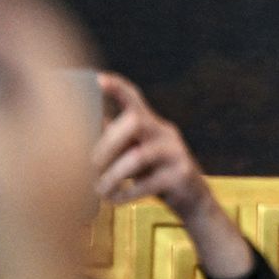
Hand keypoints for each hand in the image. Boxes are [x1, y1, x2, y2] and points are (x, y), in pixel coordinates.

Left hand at [93, 72, 210, 219]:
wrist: (193, 199)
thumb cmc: (156, 175)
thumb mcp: (136, 154)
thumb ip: (117, 142)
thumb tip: (86, 127)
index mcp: (152, 125)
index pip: (136, 100)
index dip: (118, 88)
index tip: (99, 79)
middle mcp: (166, 133)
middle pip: (135, 122)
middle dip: (107, 144)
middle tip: (90, 167)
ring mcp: (177, 153)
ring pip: (138, 155)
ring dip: (113, 175)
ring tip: (100, 190)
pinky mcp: (181, 175)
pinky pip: (149, 182)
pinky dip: (127, 193)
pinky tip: (116, 199)